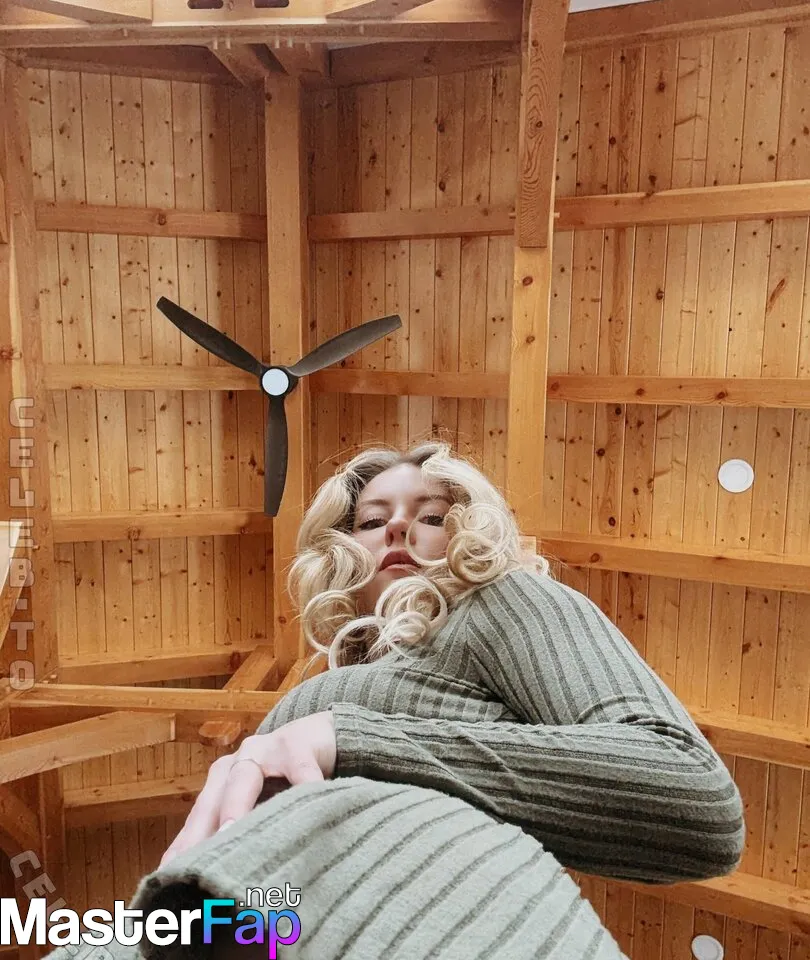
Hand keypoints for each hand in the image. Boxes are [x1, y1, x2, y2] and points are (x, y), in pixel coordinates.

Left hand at [159, 711, 335, 867]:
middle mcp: (238, 763)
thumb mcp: (261, 801)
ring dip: (236, 805)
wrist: (319, 735)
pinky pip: (300, 769)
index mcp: (223, 781)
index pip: (198, 819)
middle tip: (190, 865)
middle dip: (199, 831)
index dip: (182, 849)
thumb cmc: (286, 777)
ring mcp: (266, 751)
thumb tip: (219, 877)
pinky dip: (303, 788)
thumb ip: (240, 829)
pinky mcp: (299, 746)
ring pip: (246, 778)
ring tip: (230, 831)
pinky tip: (306, 813)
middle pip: (213, 800)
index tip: (166, 879)